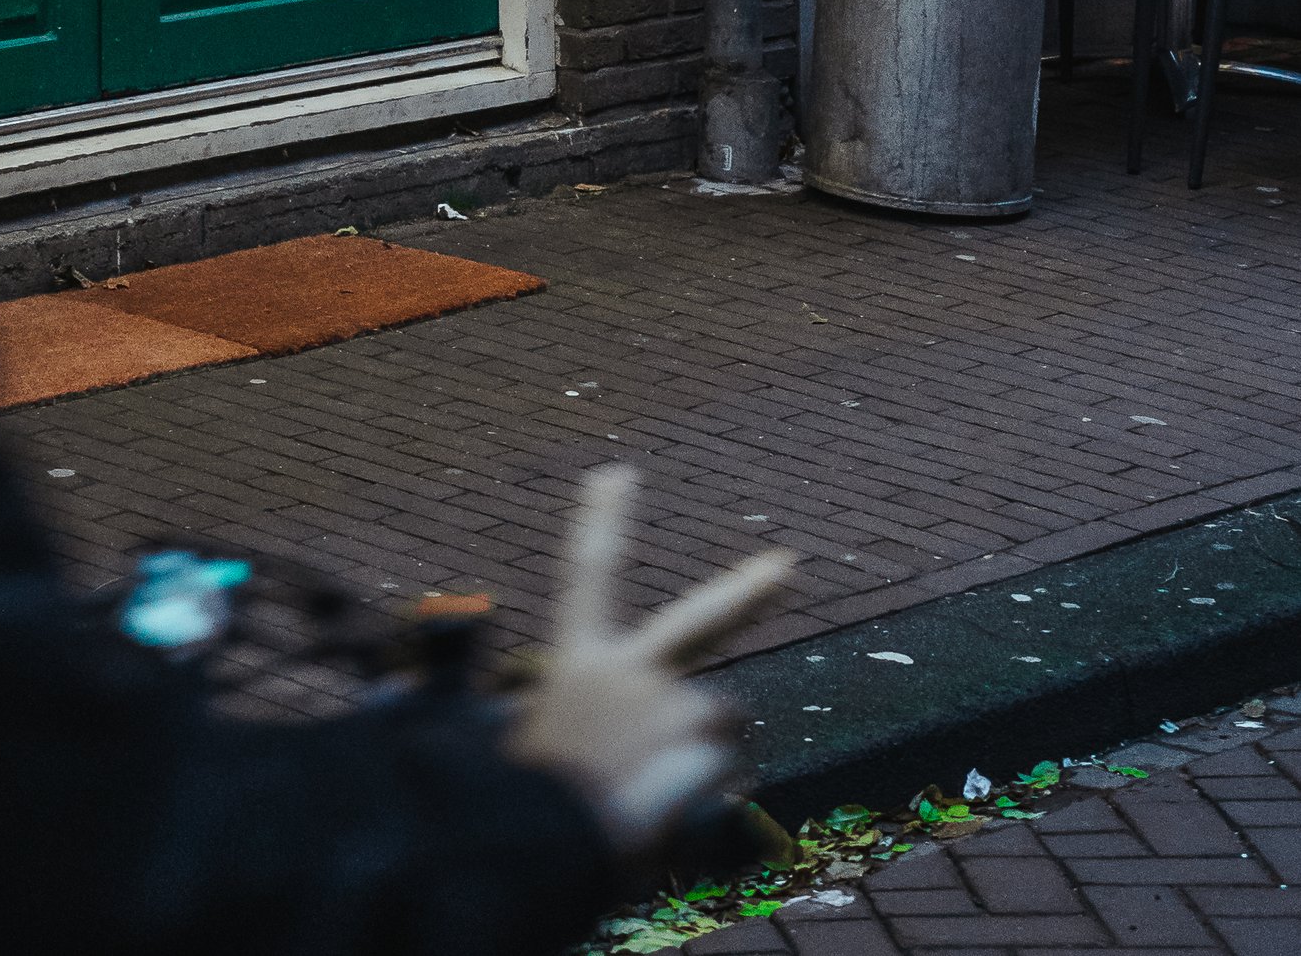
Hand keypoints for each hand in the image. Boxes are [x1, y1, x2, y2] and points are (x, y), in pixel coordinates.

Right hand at [508, 467, 793, 857]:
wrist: (541, 842)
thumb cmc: (530, 809)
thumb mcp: (539, 751)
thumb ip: (585, 733)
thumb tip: (619, 752)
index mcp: (576, 664)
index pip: (585, 576)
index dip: (602, 522)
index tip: (616, 475)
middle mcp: (630, 669)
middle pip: (701, 618)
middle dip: (747, 591)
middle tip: (786, 566)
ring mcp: (672, 698)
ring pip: (720, 734)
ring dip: (701, 769)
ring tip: (650, 806)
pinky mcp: (705, 737)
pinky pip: (728, 780)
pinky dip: (709, 802)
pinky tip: (668, 818)